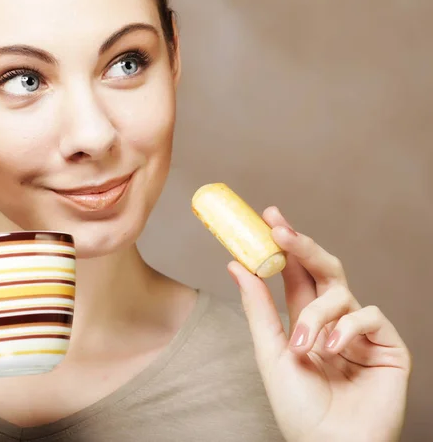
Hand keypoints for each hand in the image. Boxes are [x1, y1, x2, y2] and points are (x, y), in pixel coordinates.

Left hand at [227, 207, 411, 441]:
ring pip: (340, 293)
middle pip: (323, 269)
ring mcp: (361, 332)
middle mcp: (334, 320)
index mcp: (306, 320)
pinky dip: (348, 328)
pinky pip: (370, 316)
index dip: (285, 244)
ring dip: (317, 314)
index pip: (296, 273)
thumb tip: (234, 265)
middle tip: (280, 228)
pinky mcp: (388, 346)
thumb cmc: (297, 406)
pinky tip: (333, 349)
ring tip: (304, 346)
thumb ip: (258, 306)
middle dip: (302, 246)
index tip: (269, 216)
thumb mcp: (270, 351)